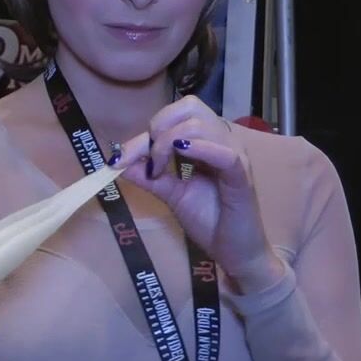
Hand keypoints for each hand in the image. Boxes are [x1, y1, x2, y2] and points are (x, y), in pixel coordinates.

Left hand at [113, 96, 286, 292]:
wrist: (235, 253)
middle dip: (160, 127)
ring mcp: (235, 156)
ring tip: (160, 169)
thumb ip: (149, 177)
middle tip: (150, 160)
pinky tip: (181, 153)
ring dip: (170, 141)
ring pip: (201, 125)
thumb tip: (119, 162)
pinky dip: (200, 148)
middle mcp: (223, 141)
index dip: (146, 130)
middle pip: (190, 107)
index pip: (176, 116)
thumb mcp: (172, 194)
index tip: (120, 157)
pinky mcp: (241, 177)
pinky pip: (224, 153)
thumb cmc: (210, 221)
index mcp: (207, 141)